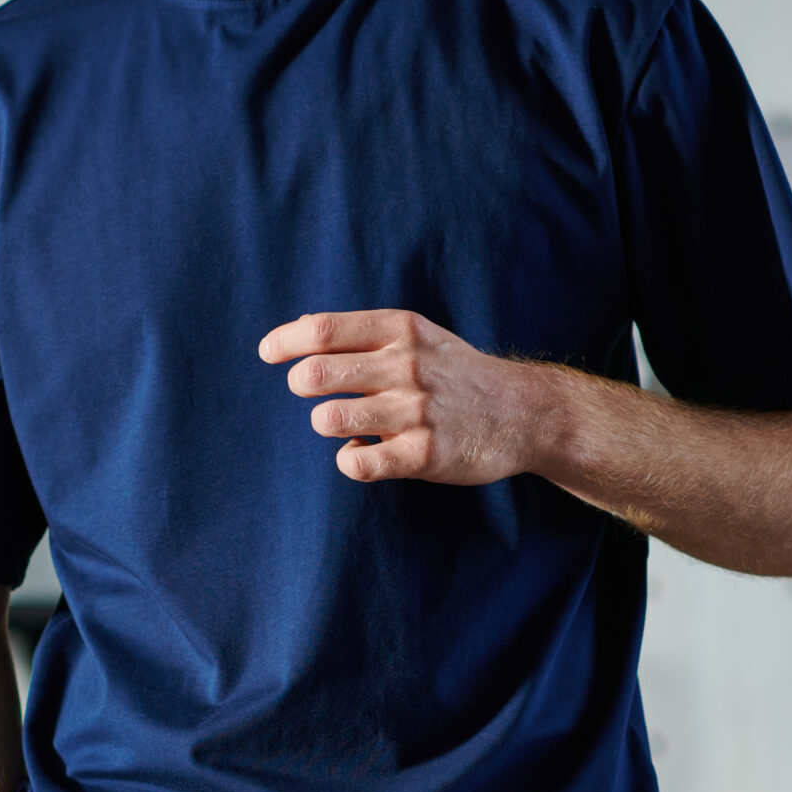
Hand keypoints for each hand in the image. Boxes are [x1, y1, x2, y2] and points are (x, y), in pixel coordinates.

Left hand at [258, 309, 549, 484]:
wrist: (523, 413)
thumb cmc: (456, 374)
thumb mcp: (419, 336)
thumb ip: (364, 332)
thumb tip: (300, 327)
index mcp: (401, 330)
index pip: (323, 330)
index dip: (284, 342)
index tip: (267, 354)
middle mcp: (406, 366)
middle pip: (315, 374)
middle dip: (301, 385)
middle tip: (313, 393)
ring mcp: (416, 412)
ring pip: (329, 420)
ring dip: (326, 423)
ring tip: (345, 424)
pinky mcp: (424, 456)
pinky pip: (357, 464)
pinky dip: (351, 460)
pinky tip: (365, 452)